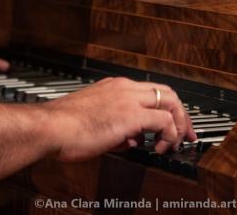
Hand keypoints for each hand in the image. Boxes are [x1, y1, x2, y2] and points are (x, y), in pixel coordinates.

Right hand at [43, 77, 196, 160]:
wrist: (49, 127)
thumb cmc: (63, 128)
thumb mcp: (95, 122)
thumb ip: (118, 127)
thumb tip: (133, 139)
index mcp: (114, 86)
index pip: (150, 91)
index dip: (165, 108)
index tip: (171, 125)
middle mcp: (124, 88)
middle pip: (167, 92)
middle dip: (182, 114)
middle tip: (186, 135)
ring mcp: (129, 99)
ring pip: (171, 101)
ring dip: (179, 124)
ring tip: (175, 143)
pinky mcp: (131, 115)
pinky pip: (164, 120)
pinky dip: (169, 135)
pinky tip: (159, 149)